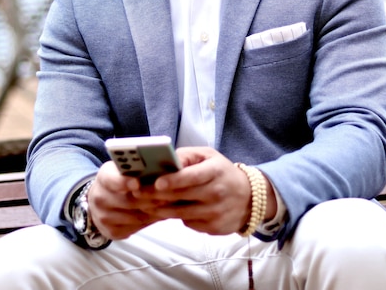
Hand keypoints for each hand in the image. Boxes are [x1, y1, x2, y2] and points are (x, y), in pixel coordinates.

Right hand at [87, 161, 164, 239]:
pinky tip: (159, 215)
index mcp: (104, 177)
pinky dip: (149, 221)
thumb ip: (138, 169)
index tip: (137, 183)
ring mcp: (103, 217)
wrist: (101, 200)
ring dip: (155, 212)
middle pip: (129, 201)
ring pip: (136, 217)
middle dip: (152, 198)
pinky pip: (135, 228)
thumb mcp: (124, 169)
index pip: (112, 180)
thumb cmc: (120, 181)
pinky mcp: (111, 232)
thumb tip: (163, 171)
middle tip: (172, 195)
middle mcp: (100, 198)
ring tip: (170, 205)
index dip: (124, 182)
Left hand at [88, 147, 277, 238]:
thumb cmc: (221, 172)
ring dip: (159, 209)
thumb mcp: (208, 156)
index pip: (191, 177)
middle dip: (156, 195)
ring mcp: (215, 213)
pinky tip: (166, 210)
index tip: (155, 182)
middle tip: (136, 192)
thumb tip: (165, 159)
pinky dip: (175, 217)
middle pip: (180, 197)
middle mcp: (216, 193)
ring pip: (180, 214)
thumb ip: (186, 156)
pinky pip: (187, 223)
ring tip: (143, 203)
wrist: (249, 198)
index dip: (172, 180)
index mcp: (215, 172)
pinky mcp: (213, 228)